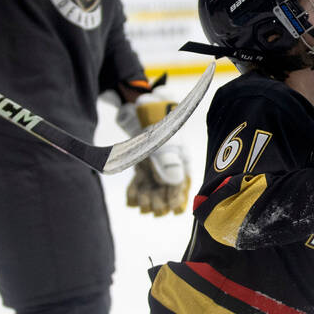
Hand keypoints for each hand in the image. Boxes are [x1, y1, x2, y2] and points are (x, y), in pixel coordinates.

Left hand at [117, 89, 191, 215]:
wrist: (144, 103)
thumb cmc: (160, 118)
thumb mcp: (164, 139)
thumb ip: (168, 159)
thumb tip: (174, 180)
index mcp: (181, 159)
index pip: (181, 184)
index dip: (177, 198)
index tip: (171, 210)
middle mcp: (169, 163)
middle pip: (166, 188)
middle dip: (160, 200)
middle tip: (153, 210)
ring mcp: (154, 163)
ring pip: (152, 185)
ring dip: (148, 197)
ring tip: (142, 206)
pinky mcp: (141, 161)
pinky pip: (140, 179)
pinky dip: (136, 189)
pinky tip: (132, 199)